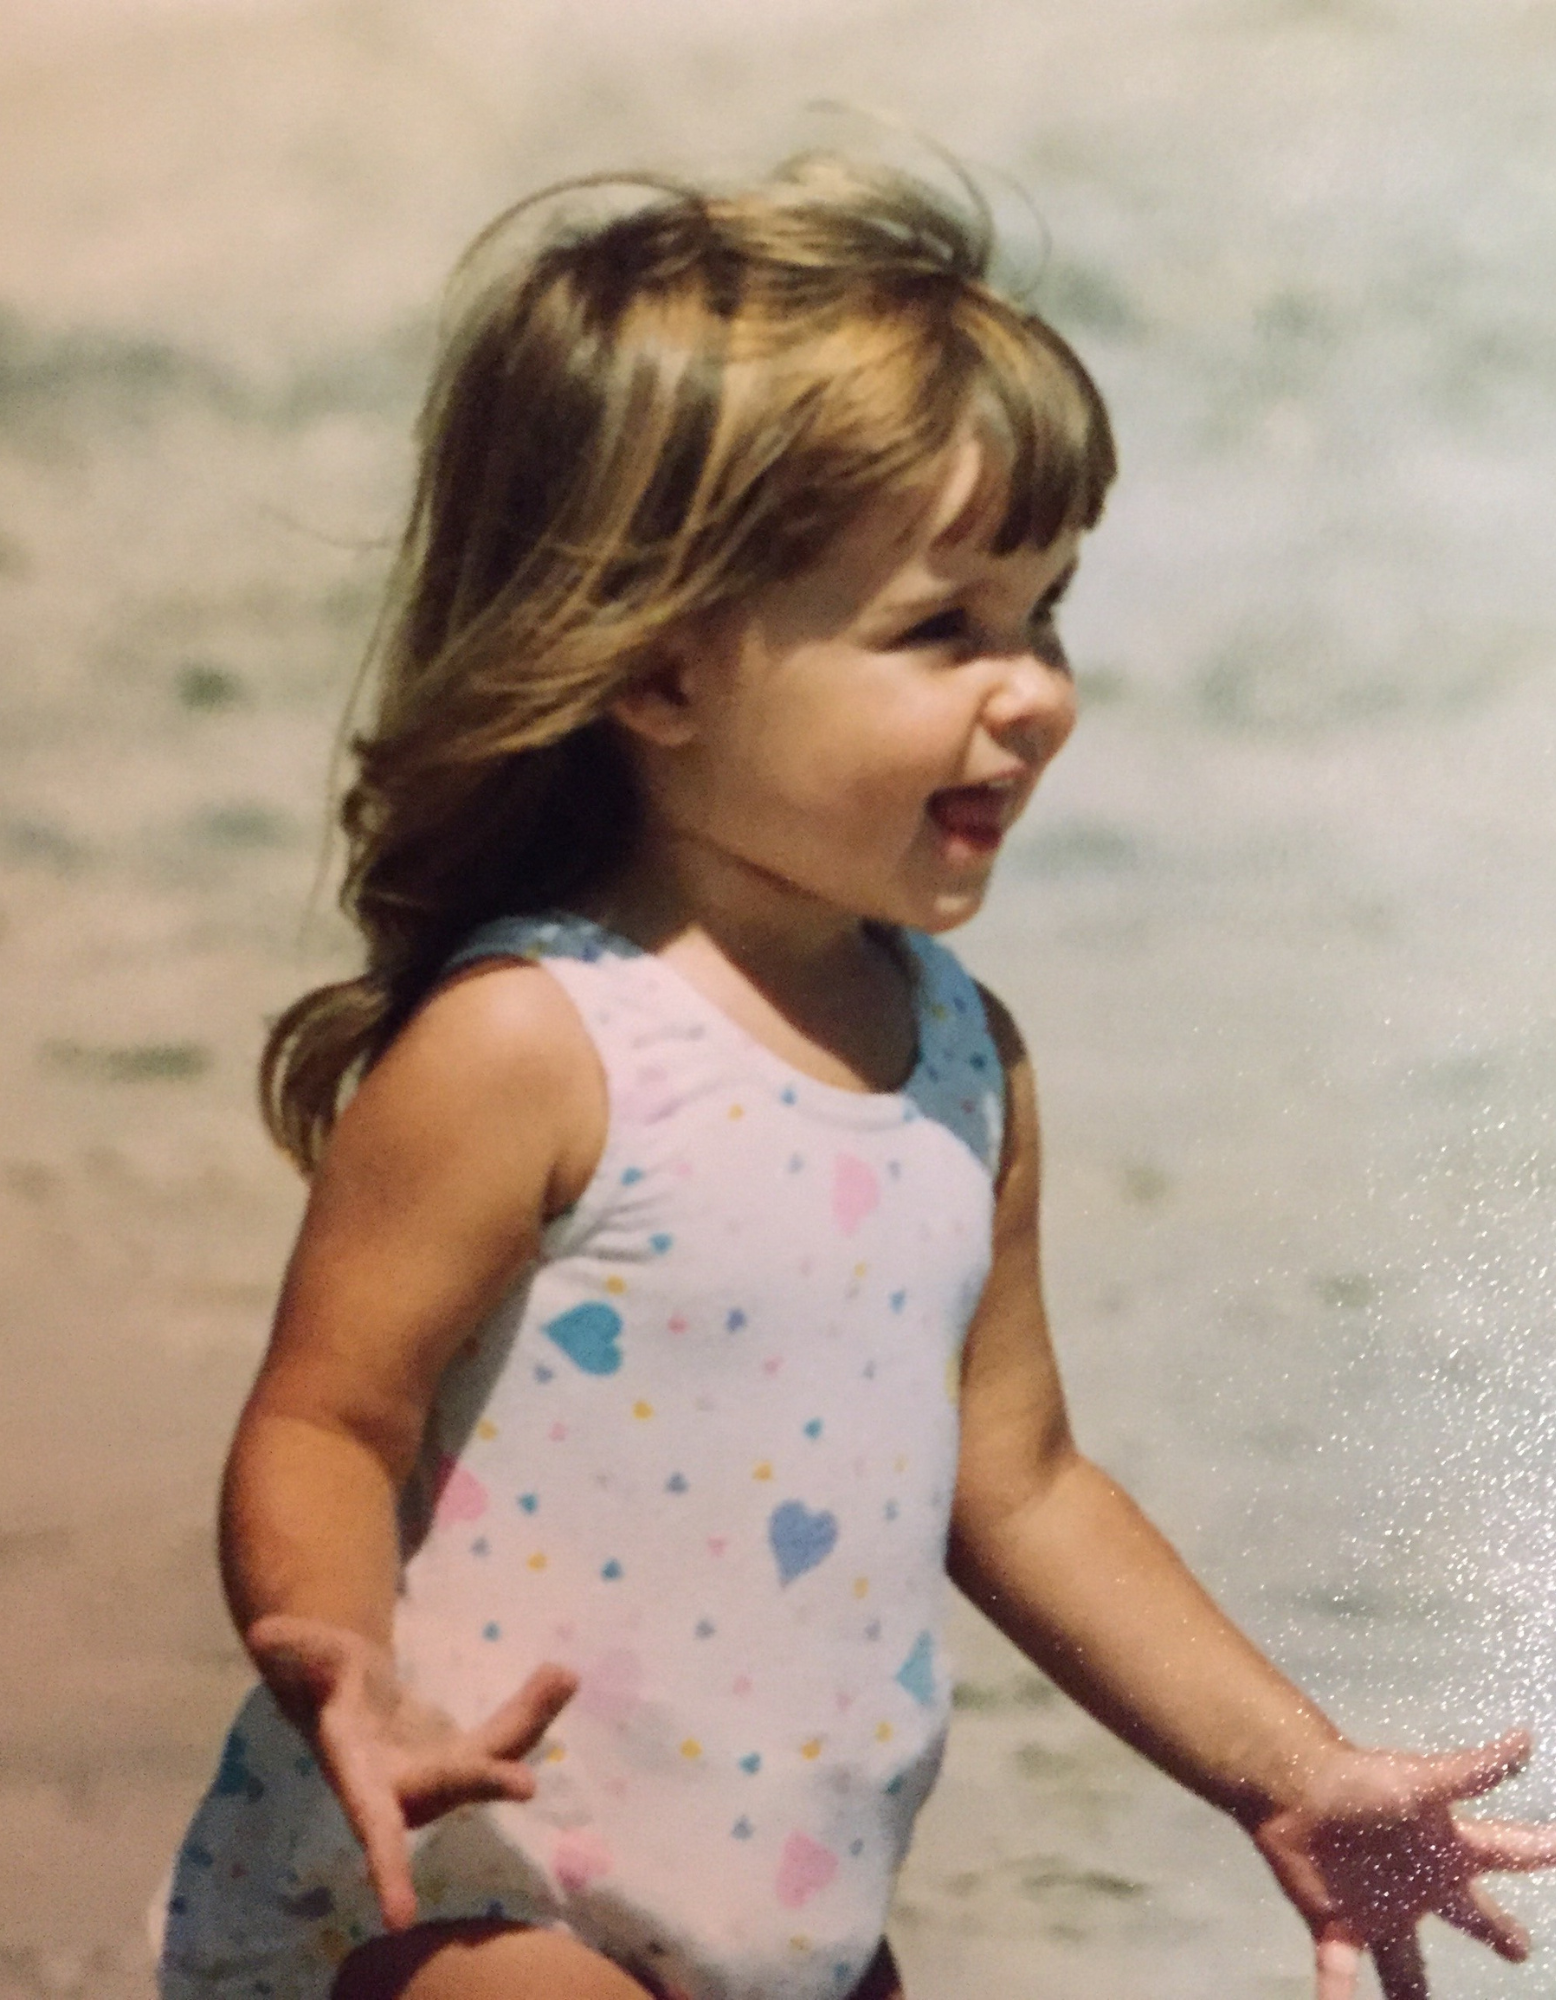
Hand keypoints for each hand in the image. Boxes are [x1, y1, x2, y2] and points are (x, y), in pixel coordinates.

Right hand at [249, 1612, 576, 1929]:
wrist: (353, 1693)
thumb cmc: (325, 1682)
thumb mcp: (311, 1660)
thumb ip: (298, 1652)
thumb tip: (262, 1634)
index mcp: (361, 1779)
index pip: (373, 1830)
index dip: (386, 1872)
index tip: (401, 1920)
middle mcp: (408, 1788)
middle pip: (451, 1788)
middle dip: (485, 1783)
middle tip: (526, 1785)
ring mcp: (444, 1773)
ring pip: (493, 1755)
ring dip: (530, 1722)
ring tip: (562, 1675)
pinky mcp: (469, 1753)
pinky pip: (508, 1732)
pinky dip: (534, 1706)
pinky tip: (561, 1675)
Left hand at [1250, 1730, 1555, 1998]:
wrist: (1293, 1788)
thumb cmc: (1363, 1781)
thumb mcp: (1425, 1779)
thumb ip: (1476, 1771)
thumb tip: (1525, 1740)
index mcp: (1445, 1850)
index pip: (1504, 1852)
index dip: (1536, 1850)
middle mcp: (1419, 1885)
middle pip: (1468, 1915)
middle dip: (1494, 1930)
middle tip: (1516, 1948)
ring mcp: (1380, 1908)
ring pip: (1404, 1963)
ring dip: (1410, 1993)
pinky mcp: (1337, 1924)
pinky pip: (1340, 1972)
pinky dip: (1337, 1997)